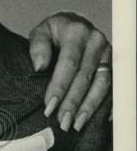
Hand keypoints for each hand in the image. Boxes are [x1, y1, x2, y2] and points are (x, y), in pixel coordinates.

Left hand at [28, 12, 111, 130]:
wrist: (73, 25)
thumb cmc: (54, 33)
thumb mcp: (41, 32)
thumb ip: (38, 46)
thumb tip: (39, 66)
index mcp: (77, 32)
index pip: (69, 63)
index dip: (59, 87)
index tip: (49, 107)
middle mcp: (96, 42)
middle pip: (85, 77)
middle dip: (73, 102)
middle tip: (63, 122)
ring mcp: (108, 54)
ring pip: (102, 84)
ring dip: (89, 107)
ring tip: (76, 125)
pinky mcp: (113, 65)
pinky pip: (113, 87)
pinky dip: (107, 104)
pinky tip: (100, 120)